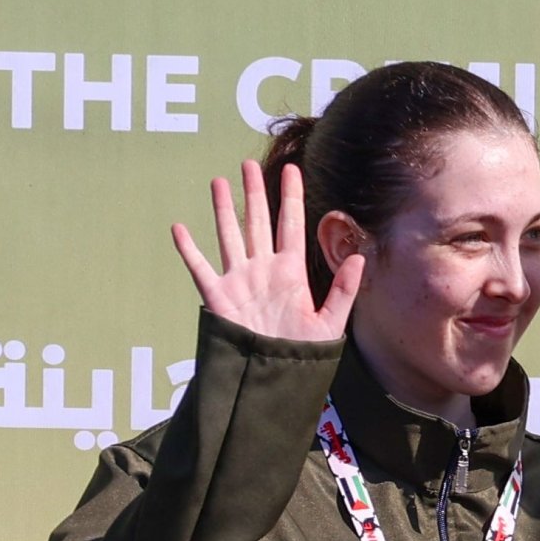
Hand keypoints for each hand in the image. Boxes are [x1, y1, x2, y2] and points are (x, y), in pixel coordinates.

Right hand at [172, 160, 360, 342]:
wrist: (275, 376)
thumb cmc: (304, 352)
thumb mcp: (331, 322)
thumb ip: (344, 289)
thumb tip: (360, 256)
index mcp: (292, 272)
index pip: (291, 225)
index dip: (291, 197)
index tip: (292, 170)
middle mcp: (264, 269)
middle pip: (258, 222)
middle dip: (254, 193)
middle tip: (248, 164)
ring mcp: (239, 279)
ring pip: (230, 235)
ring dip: (223, 209)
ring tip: (219, 181)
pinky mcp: (218, 296)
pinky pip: (200, 268)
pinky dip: (189, 249)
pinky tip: (180, 228)